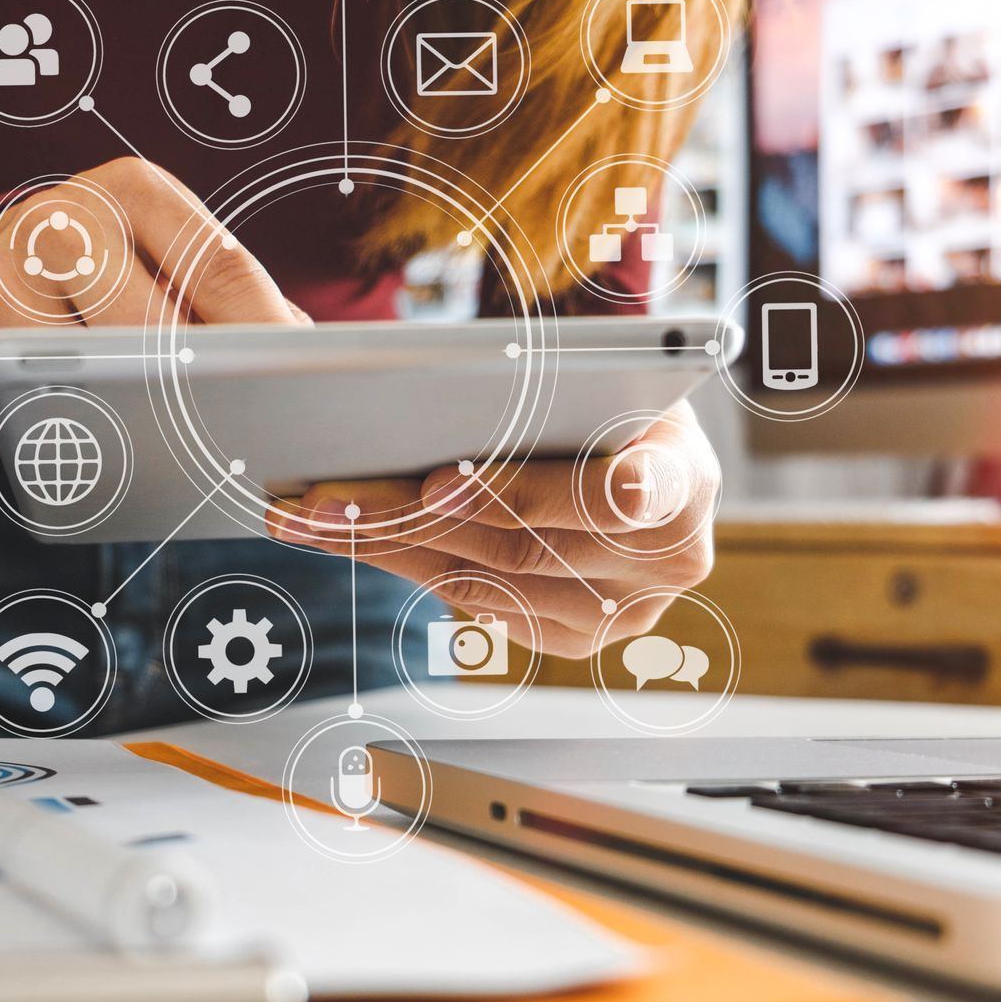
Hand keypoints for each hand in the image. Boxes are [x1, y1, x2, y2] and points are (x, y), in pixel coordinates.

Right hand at [0, 157, 307, 427]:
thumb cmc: (114, 269)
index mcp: (133, 189)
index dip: (264, 334)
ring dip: (131, 420)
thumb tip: (303, 355)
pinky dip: (67, 436)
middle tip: (236, 435)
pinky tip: (97, 444)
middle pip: (152, 329)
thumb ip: (236, 296)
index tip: (298, 385)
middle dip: (198, 388)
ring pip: (87, 377)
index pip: (219, 264)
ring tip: (170, 445)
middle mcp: (60, 218)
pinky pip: (26, 409)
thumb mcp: (173, 254)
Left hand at [268, 402, 719, 657]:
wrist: (639, 442)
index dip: (524, 491)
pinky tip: (350, 538)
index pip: (624, 495)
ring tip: (314, 515)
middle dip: (414, 518)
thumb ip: (536, 375)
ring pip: (490, 583)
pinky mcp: (580, 637)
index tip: (440, 482)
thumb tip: (405, 374)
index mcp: (685, 478)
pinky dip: (411, 569)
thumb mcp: (590, 364)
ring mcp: (630, 610)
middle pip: (524, 546)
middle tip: (330, 496)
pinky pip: (483, 607)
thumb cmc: (606, 390)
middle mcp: (670, 558)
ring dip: (391, 547)